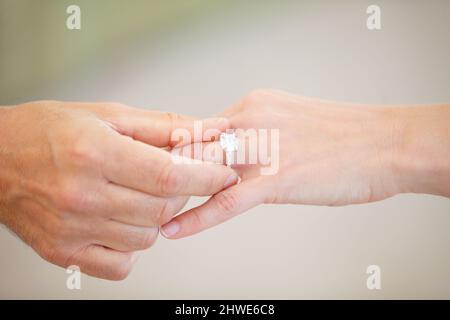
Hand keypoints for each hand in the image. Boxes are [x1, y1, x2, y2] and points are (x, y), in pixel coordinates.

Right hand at [0, 101, 237, 279]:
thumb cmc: (46, 131)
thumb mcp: (106, 114)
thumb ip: (164, 126)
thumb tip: (211, 129)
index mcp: (94, 153)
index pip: (170, 175)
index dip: (207, 176)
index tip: (224, 173)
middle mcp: (82, 195)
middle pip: (163, 208)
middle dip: (184, 192)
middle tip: (176, 176)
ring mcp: (72, 229)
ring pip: (148, 237)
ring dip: (158, 216)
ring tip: (140, 194)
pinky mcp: (64, 252)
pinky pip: (122, 264)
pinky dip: (133, 245)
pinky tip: (122, 221)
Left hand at [162, 89, 449, 237]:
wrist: (387, 143)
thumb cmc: (344, 136)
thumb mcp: (289, 121)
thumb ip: (257, 133)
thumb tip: (233, 150)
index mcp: (253, 106)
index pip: (196, 125)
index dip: (169, 146)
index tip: (146, 160)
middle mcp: (251, 120)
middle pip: (189, 143)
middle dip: (159, 166)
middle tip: (131, 185)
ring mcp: (261, 149)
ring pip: (200, 169)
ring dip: (169, 190)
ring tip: (141, 209)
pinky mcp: (276, 179)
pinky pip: (226, 202)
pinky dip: (195, 217)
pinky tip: (172, 230)